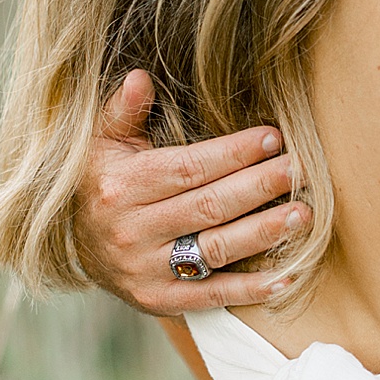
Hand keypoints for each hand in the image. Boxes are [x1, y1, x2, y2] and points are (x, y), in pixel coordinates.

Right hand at [73, 71, 311, 313]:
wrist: (77, 246)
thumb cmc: (102, 181)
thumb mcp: (102, 142)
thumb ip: (122, 111)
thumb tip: (139, 78)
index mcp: (121, 187)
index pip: (187, 168)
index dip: (233, 153)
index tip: (272, 137)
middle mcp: (131, 230)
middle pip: (208, 207)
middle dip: (259, 186)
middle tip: (300, 170)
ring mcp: (145, 270)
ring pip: (215, 249)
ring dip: (264, 233)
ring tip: (302, 214)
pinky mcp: (159, 300)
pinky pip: (211, 296)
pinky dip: (251, 290)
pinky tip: (288, 276)